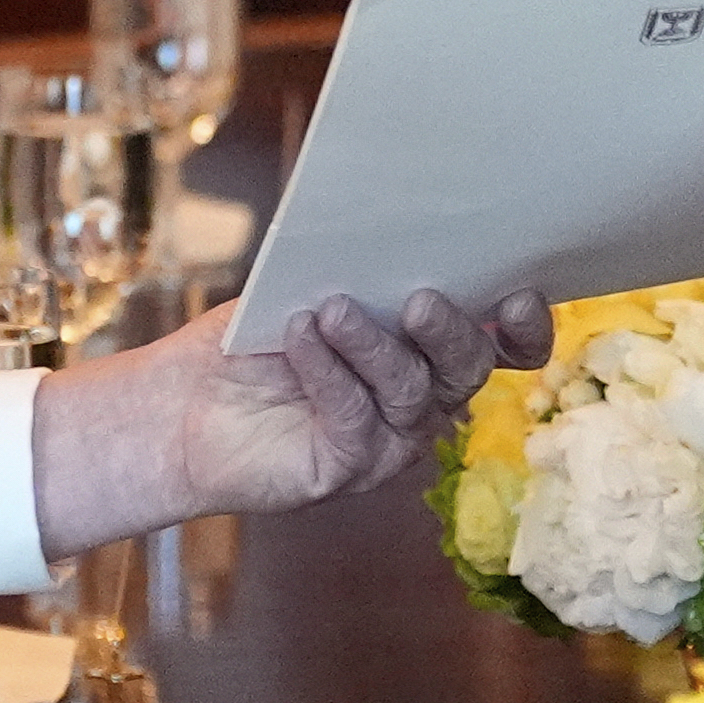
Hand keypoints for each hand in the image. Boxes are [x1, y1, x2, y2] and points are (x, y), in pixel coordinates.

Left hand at [32, 289, 551, 557]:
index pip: (506, 348)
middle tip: (417, 300)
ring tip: (330, 310)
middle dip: (450, 331)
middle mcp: (423, 399)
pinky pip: (355, 421)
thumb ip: (366, 271)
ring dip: (374, 346)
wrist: (179, 404)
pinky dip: (329, 372)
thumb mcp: (318, 286)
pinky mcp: (347, 469)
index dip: (524, 330)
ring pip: (411, 393)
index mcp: (431, 351)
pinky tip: (299, 335)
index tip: (518, 296)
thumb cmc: (256, 338)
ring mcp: (389, 440)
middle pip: (468, 369)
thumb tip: (400, 233)